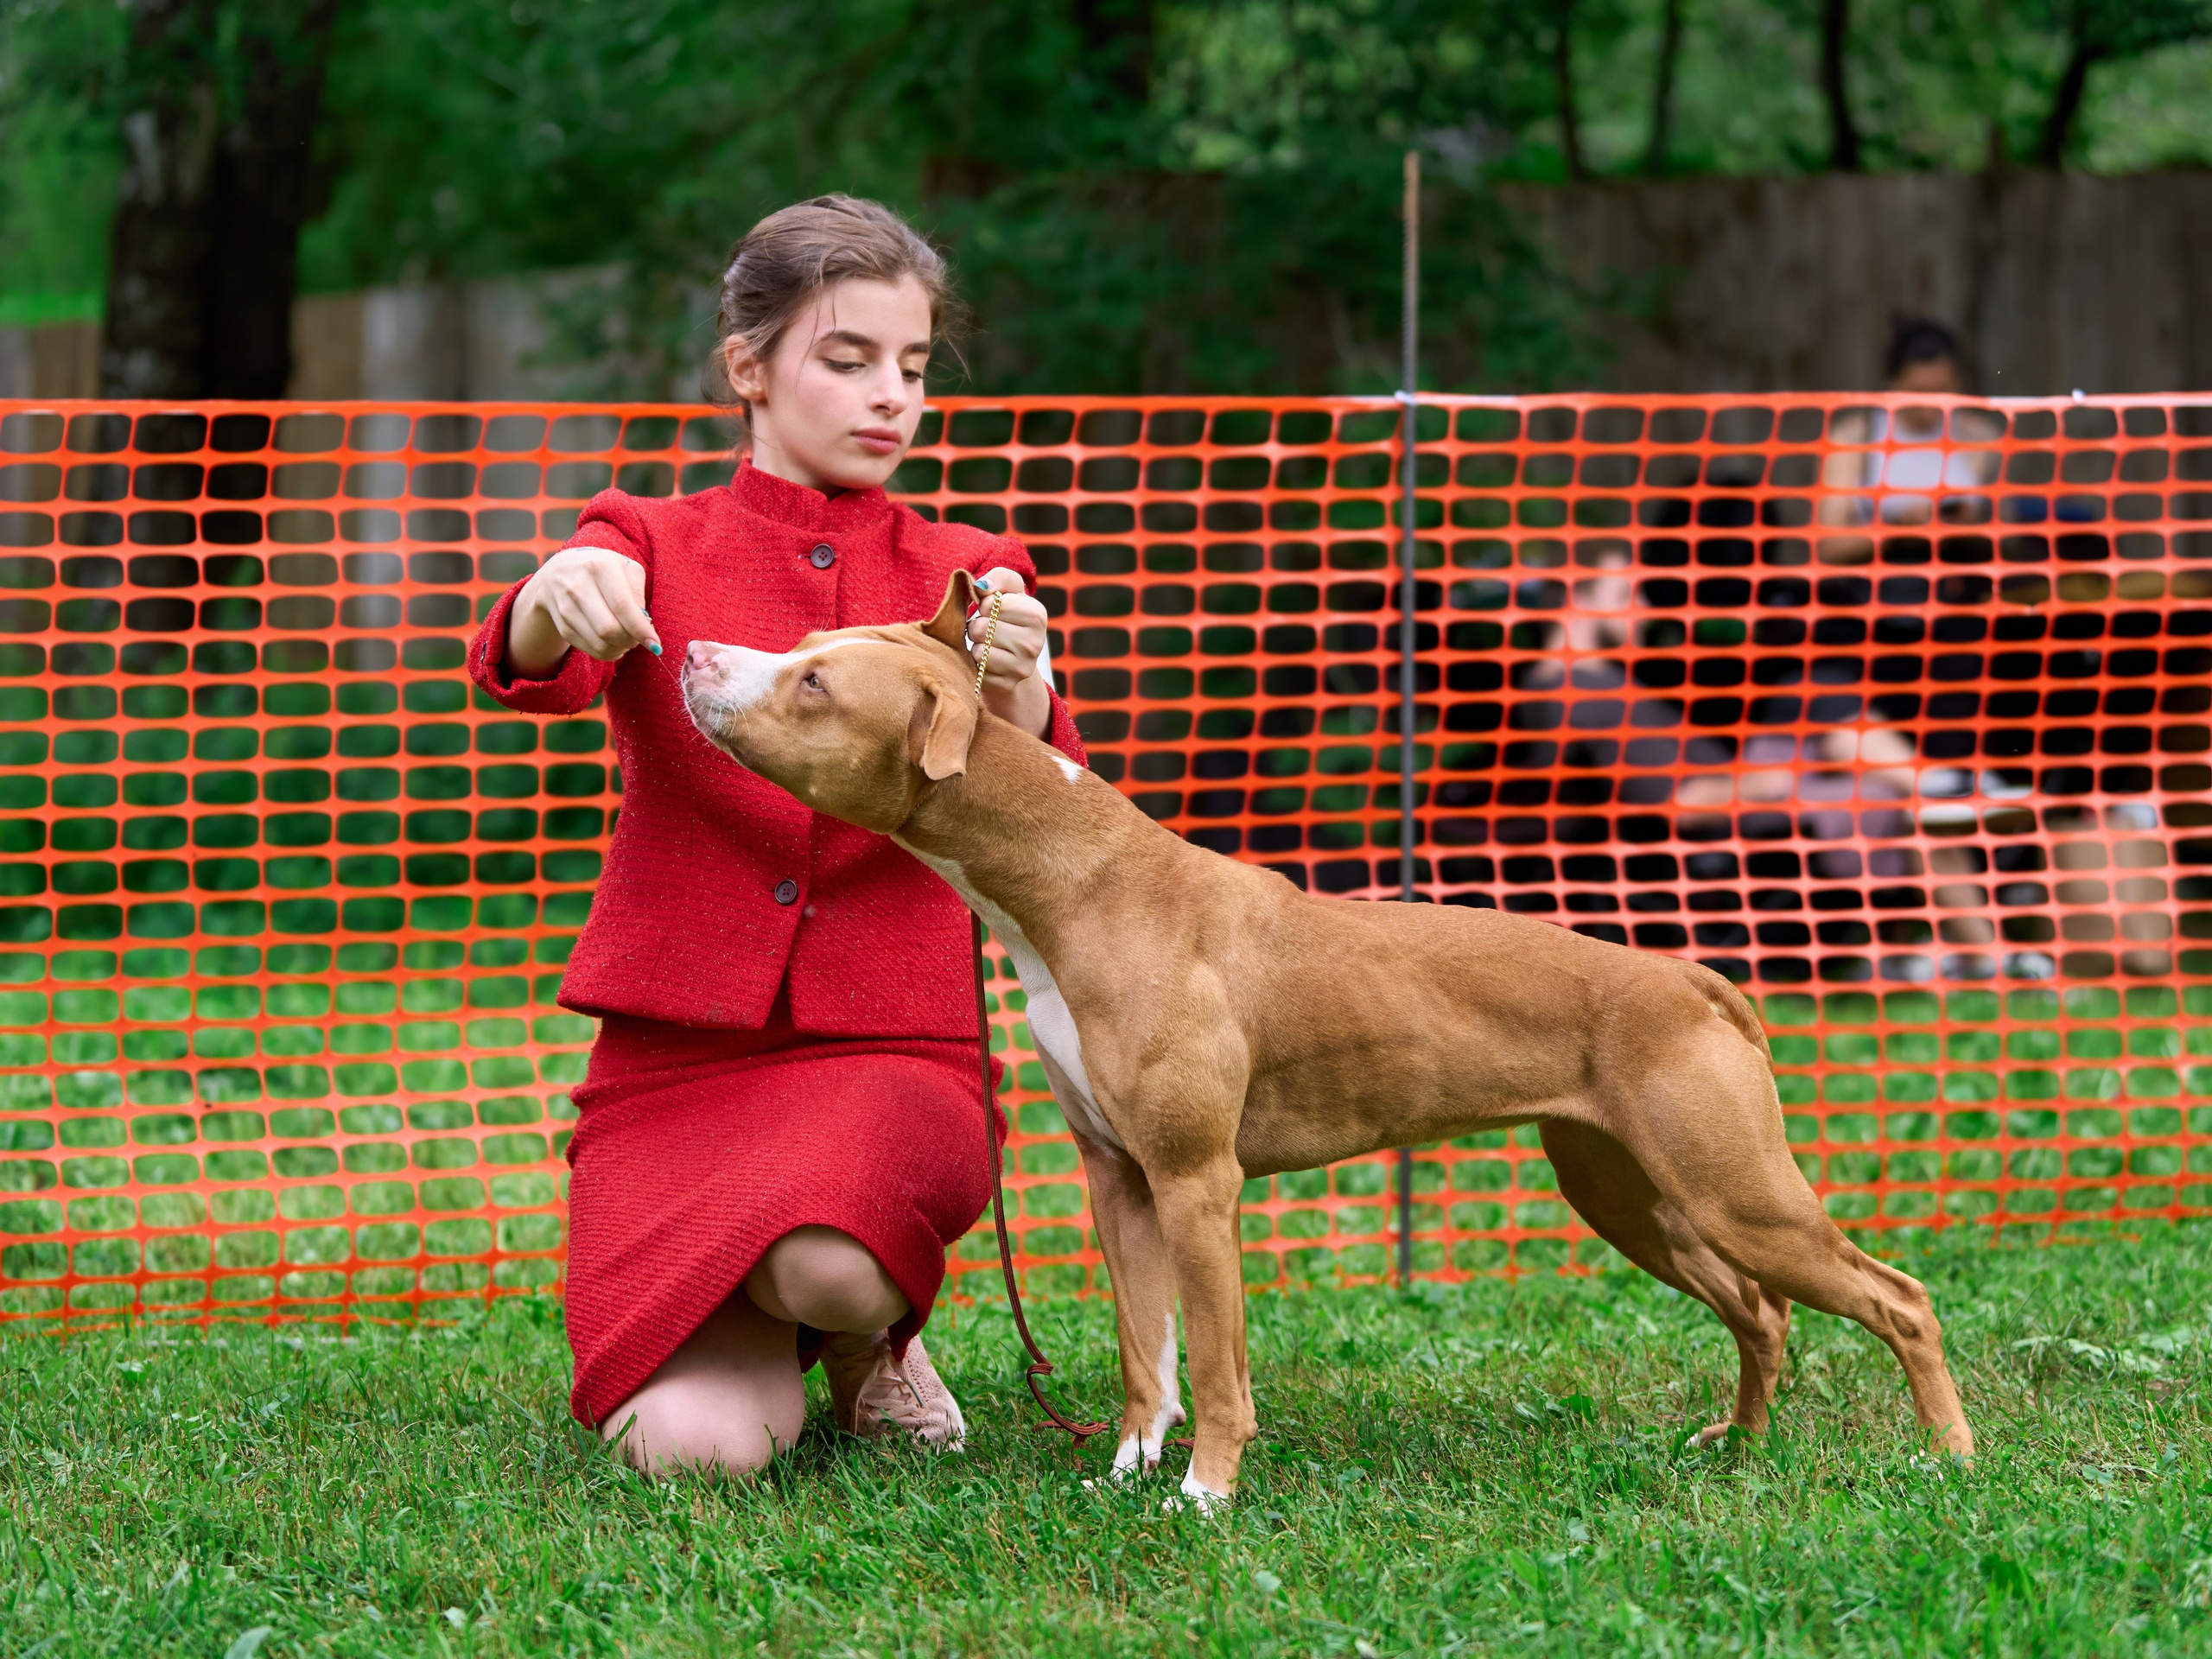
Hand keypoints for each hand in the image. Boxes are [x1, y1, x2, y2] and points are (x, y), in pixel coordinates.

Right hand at [506, 544, 659, 677]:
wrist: (559, 571)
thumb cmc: (603, 570)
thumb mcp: (625, 569)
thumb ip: (638, 594)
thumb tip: (645, 627)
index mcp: (600, 567)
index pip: (622, 606)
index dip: (640, 629)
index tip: (655, 644)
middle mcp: (579, 585)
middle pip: (608, 629)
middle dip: (630, 641)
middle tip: (639, 639)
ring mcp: (566, 606)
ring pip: (598, 643)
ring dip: (619, 648)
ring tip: (626, 640)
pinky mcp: (561, 624)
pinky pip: (587, 648)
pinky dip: (605, 652)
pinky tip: (612, 643)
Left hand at [968, 567, 1052, 737]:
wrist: (1013, 654)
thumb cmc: (1006, 615)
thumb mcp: (1008, 590)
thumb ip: (999, 578)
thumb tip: (982, 587)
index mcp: (1037, 615)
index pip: (992, 604)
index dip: (985, 605)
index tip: (993, 610)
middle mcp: (1035, 644)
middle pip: (982, 628)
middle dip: (977, 626)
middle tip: (987, 629)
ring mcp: (1023, 668)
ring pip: (979, 651)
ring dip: (976, 646)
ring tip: (987, 644)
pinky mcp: (1008, 685)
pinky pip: (978, 673)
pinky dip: (976, 666)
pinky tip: (988, 662)